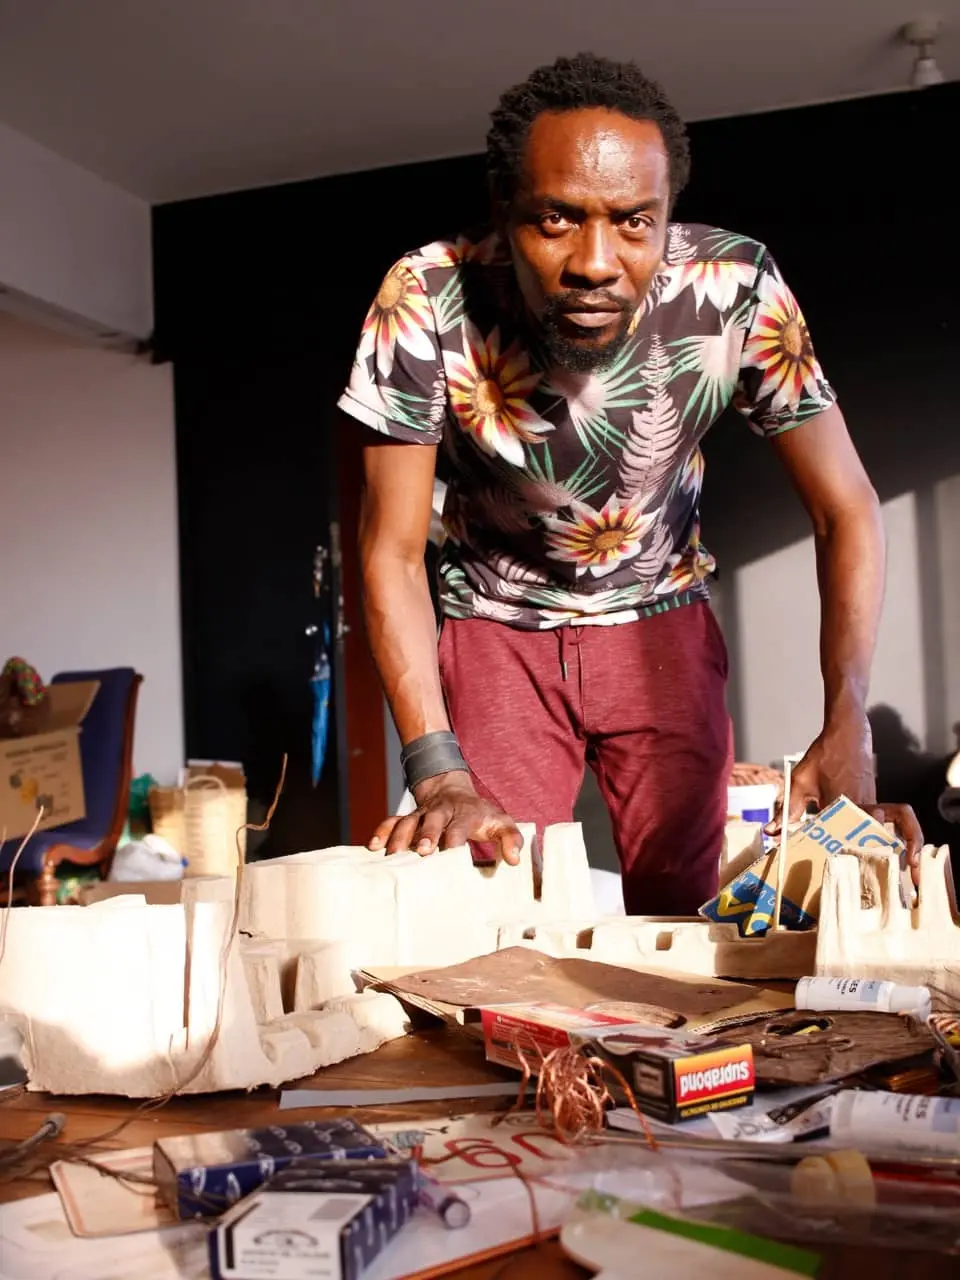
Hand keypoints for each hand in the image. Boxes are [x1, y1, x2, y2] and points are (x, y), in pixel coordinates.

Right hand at [367, 771, 522, 864]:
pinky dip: (382, 831)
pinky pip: (392, 822)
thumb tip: (515, 860)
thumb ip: (510, 839)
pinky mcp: (408, 817)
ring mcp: (422, 814)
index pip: (460, 824)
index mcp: (464, 813)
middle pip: (432, 820)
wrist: (453, 790)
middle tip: (423, 850)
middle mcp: (440, 811)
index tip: (451, 852)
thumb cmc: (479, 814)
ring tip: (392, 855)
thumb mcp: (500, 822)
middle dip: (427, 834)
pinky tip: (373, 846)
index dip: (455, 837)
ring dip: (400, 836)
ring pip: (408, 821)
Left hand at [765, 708, 923, 872]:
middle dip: (843, 856)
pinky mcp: (873, 803)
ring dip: (853, 845)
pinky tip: (845, 840)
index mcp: (842, 807)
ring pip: (864, 834)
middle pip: (853, 842)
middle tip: (828, 868)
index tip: (811, 864)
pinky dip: (858, 833)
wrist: (849, 734)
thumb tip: (770, 831)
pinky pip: (867, 824)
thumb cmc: (824, 756)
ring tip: (840, 859)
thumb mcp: (799, 781)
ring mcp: (871, 807)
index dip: (821, 853)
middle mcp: (861, 810)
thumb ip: (786, 809)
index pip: (833, 840)